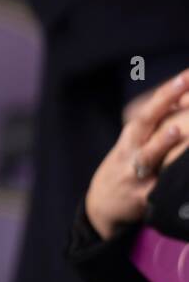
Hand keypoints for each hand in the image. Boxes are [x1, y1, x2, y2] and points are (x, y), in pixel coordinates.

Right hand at [85, 69, 188, 238]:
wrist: (101, 207)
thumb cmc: (127, 168)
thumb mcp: (133, 145)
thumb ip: (155, 125)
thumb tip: (183, 99)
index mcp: (131, 137)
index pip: (150, 108)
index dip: (168, 90)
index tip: (187, 74)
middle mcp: (130, 150)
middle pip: (145, 122)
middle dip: (164, 102)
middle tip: (184, 82)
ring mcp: (134, 173)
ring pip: (148, 156)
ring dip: (161, 143)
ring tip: (175, 130)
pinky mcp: (142, 198)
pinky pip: (159, 190)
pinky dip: (169, 185)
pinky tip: (180, 180)